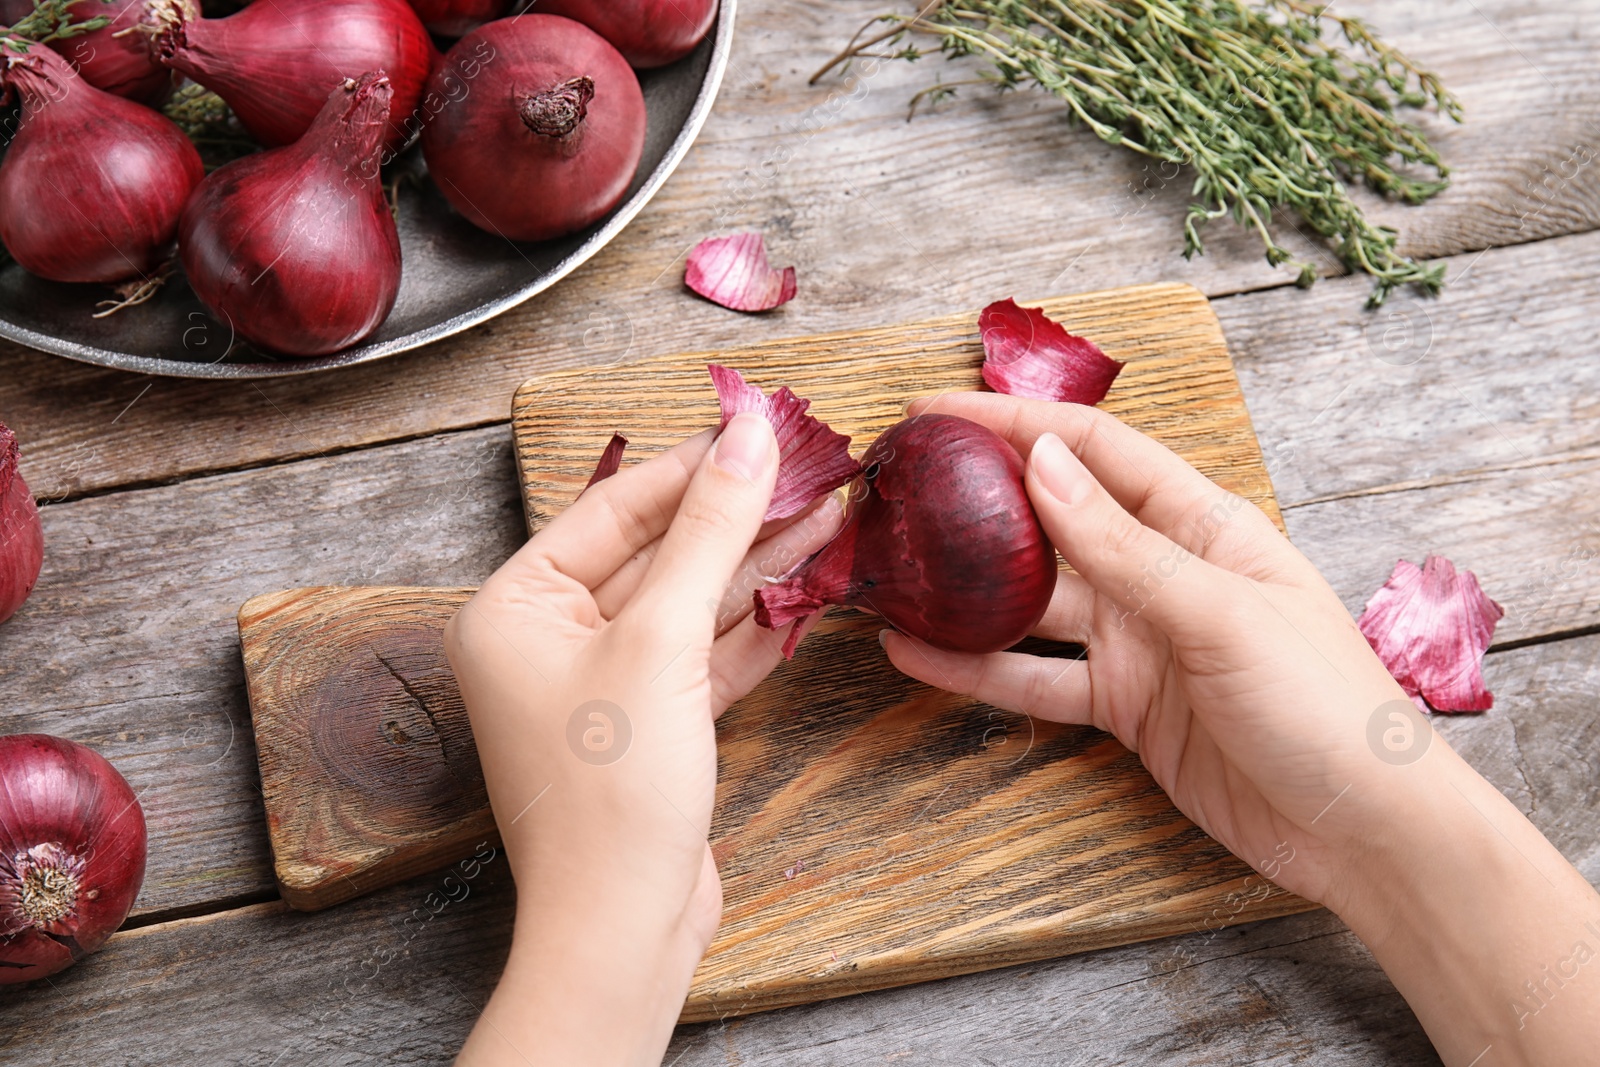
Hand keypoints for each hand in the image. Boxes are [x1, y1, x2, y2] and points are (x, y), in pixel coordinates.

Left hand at [444, 414, 840, 1065]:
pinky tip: (808, 582)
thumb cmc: (611, 792)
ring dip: (756, 563)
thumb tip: (747, 435)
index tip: (762, 426)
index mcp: (513, 607)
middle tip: (811, 466)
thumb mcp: (662, 641)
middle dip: (735, 514)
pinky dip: (753, 624)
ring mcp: (599, 683)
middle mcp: (546, 638)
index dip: (694, 465)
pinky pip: (702, 652)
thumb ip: (709, 532)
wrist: (622, 927)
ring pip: (687, 601)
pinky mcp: (647, 723)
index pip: (615, 508)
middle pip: (655, 551)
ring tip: (829, 512)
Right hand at [881, 391, 1408, 908]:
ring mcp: (1137, 641)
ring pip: (1031, 604)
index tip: (936, 415)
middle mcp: (1160, 573)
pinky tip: (917, 656)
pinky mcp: (1121, 706)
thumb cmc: (1326, 706)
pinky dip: (975, 669)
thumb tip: (1044, 463)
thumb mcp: (1220, 614)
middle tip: (897, 490)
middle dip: (976, 501)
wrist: (1362, 832)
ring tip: (889, 575)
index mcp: (1201, 525)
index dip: (1014, 425)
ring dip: (965, 591)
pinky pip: (1034, 678)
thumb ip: (1123, 546)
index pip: (1094, 450)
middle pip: (1052, 521)